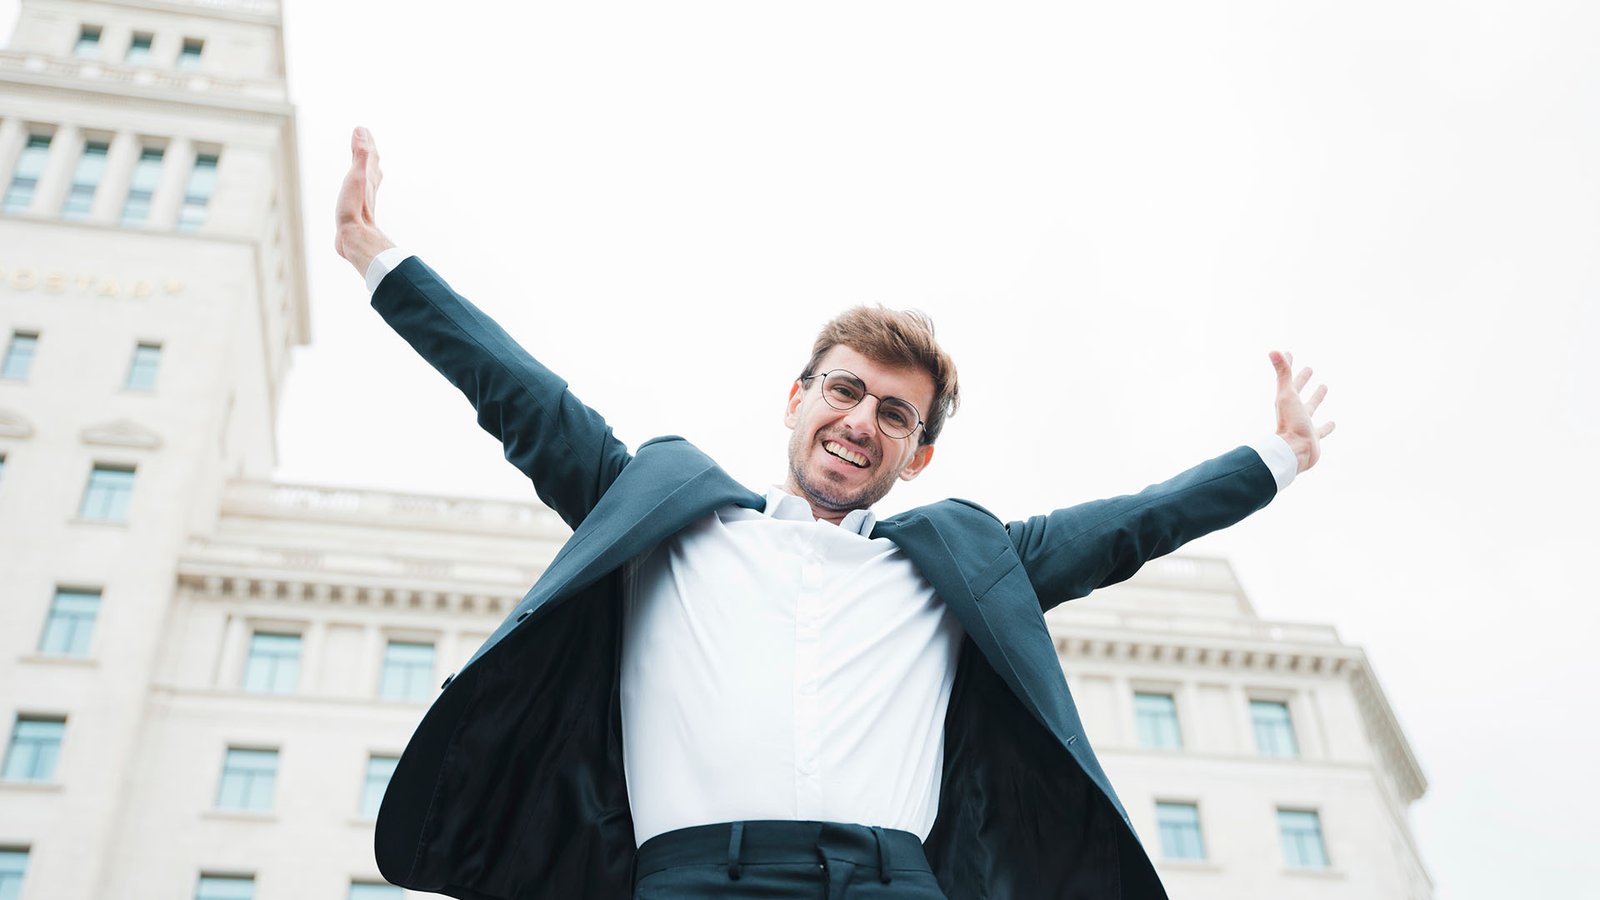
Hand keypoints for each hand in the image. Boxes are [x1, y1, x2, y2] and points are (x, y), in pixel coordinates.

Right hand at [334, 126, 395, 276]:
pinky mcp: (355, 215)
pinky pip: (356, 197)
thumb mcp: (358, 176)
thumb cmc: (355, 208)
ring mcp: (362, 203)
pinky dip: (356, 190)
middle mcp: (368, 190)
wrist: (356, 240)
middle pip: (371, 167)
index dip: (366, 143)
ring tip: (364, 166)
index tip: (362, 130)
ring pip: (366, 182)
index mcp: (369, 179)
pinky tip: (353, 196)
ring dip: (364, 171)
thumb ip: (361, 154)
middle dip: (367, 154)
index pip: (370, 156)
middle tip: (365, 142)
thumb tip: (362, 130)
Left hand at [1270, 351, 1334, 472]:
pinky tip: (1333, 423)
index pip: (1287, 379)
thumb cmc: (1290, 423)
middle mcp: (1294, 412)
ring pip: (1311, 408)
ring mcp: (1303, 424)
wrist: (1294, 453)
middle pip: (1298, 392)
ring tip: (1324, 387)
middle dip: (1302, 380)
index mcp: (1286, 401)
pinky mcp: (1313, 438)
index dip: (1288, 366)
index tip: (1289, 353)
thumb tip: (1274, 350)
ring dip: (1316, 398)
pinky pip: (1321, 431)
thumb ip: (1283, 373)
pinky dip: (1327, 426)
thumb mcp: (1287, 395)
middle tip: (1309, 369)